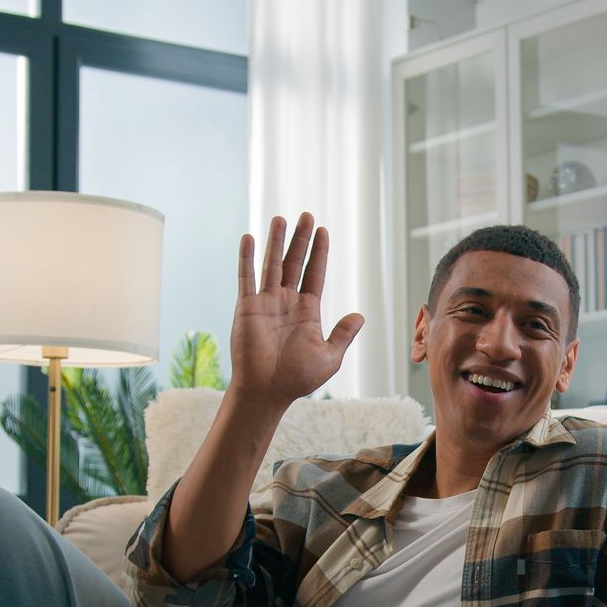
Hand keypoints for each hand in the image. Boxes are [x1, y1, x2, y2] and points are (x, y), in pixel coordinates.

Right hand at [229, 212, 363, 409]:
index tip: (323, 230)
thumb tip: (360, 316)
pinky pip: (246, 277)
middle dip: (301, 239)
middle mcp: (287, 302)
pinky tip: (249, 237)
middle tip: (307, 215)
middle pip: (295, 262)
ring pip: (272, 264)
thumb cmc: (297, 378)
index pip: (315, 273)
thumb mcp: (328, 356)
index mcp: (307, 311)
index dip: (319, 252)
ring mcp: (266, 302)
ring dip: (277, 241)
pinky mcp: (247, 307)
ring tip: (282, 218)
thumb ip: (342, 334)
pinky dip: (246, 257)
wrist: (267, 391)